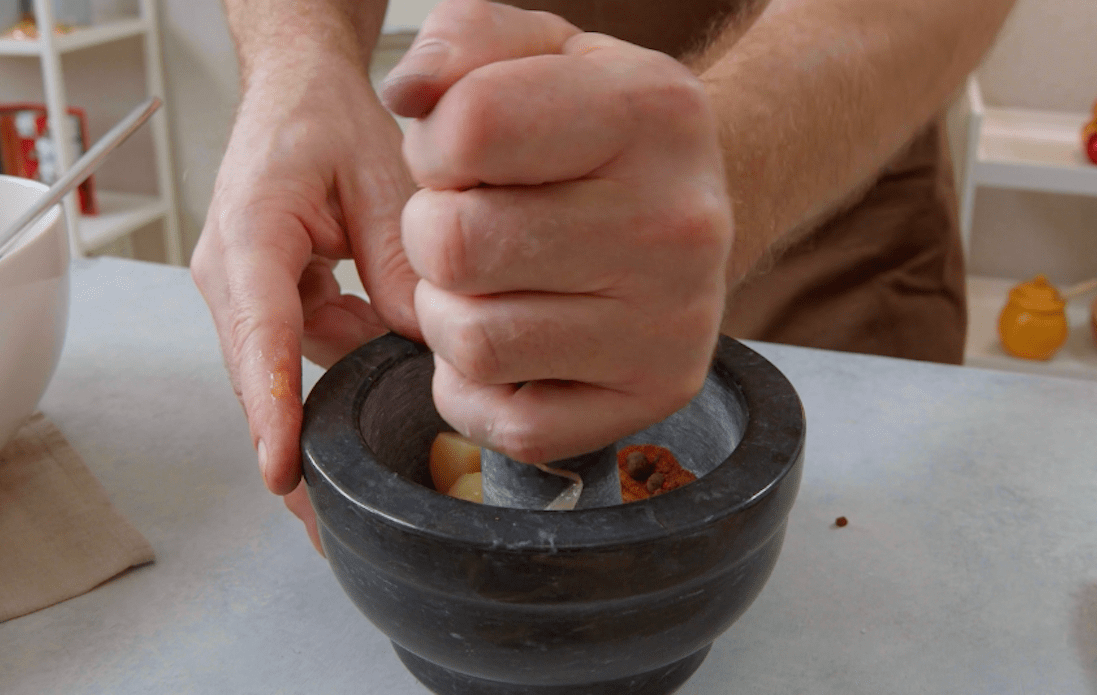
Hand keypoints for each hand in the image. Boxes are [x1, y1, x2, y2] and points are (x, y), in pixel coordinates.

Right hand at [192, 55, 420, 530]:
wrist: (294, 90)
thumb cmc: (325, 119)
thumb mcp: (379, 176)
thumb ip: (396, 259)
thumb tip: (417, 341)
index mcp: (252, 231)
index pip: (260, 332)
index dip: (273, 406)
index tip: (282, 470)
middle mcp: (232, 272)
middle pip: (259, 376)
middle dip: (290, 447)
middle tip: (326, 525)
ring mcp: (243, 292)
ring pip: (285, 369)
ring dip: (332, 391)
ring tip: (379, 425)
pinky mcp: (264, 301)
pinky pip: (299, 351)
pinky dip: (340, 359)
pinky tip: (380, 353)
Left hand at [383, 0, 732, 463]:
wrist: (690, 215)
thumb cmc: (595, 135)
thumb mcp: (543, 52)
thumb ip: (462, 41)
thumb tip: (406, 94)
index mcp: (651, 111)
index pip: (472, 126)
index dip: (433, 146)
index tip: (461, 157)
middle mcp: (676, 223)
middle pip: (455, 246)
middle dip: (431, 235)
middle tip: (468, 228)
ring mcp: (671, 323)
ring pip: (472, 342)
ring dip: (450, 316)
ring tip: (493, 285)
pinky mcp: (655, 396)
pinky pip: (510, 426)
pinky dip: (480, 391)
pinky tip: (512, 346)